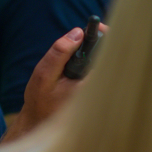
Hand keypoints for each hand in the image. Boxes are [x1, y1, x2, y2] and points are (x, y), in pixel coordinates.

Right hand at [2, 23, 105, 142]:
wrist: (40, 124)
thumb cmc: (41, 102)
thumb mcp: (44, 74)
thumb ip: (59, 53)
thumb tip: (77, 33)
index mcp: (92, 86)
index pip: (110, 56)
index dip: (106, 37)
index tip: (97, 27)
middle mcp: (100, 90)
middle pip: (111, 59)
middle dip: (101, 42)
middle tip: (93, 31)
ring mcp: (100, 93)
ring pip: (106, 65)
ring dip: (96, 53)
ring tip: (83, 48)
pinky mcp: (97, 93)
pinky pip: (101, 72)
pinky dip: (93, 62)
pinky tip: (81, 61)